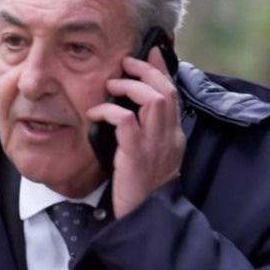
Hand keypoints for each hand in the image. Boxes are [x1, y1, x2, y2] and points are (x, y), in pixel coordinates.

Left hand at [86, 47, 185, 218]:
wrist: (144, 218)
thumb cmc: (140, 188)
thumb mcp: (150, 156)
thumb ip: (146, 133)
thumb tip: (127, 109)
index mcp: (173, 136)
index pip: (173, 94)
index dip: (162, 69)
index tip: (151, 51)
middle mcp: (169, 137)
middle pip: (166, 91)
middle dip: (147, 70)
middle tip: (127, 62)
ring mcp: (155, 145)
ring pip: (153, 100)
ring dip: (131, 86)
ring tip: (112, 84)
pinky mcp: (137, 155)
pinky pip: (127, 121)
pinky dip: (110, 110)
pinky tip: (97, 111)